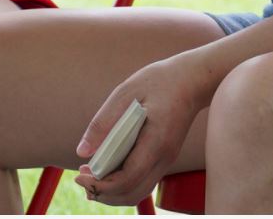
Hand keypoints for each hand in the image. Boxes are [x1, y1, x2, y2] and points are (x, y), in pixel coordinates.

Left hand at [73, 55, 209, 206]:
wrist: (192, 80)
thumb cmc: (158, 81)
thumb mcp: (125, 93)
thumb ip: (103, 123)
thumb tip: (82, 152)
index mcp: (155, 141)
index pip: (127, 178)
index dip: (100, 184)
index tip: (80, 174)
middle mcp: (164, 158)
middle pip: (131, 193)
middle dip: (103, 193)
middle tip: (81, 177)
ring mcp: (166, 160)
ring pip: (137, 191)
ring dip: (111, 191)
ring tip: (90, 175)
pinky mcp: (164, 158)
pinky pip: (142, 181)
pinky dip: (121, 183)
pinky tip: (106, 168)